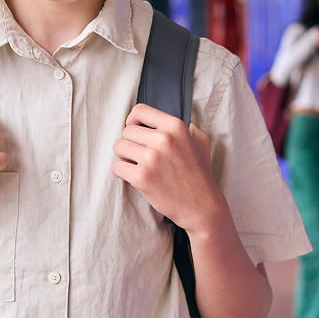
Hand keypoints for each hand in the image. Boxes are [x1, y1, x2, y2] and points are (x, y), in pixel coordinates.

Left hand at [111, 103, 226, 234]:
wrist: (202, 206)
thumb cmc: (199, 175)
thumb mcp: (200, 142)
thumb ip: (187, 127)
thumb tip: (168, 121)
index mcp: (176, 126)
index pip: (140, 111)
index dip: (133, 120)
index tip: (135, 130)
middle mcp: (163, 139)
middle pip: (126, 131)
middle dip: (131, 143)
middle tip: (141, 155)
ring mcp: (151, 158)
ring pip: (118, 147)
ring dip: (125, 157)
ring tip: (138, 165)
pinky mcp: (142, 177)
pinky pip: (116, 167)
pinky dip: (122, 172)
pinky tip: (135, 176)